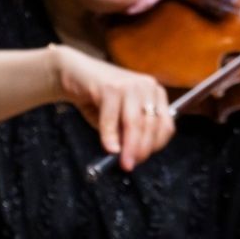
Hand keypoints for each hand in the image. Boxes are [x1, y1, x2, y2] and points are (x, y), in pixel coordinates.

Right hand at [49, 45, 174, 170]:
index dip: (156, 145)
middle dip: (141, 149)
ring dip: (129, 146)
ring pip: (135, 122)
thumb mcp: (118, 120)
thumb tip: (133, 156)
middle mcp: (147, 87)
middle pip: (151, 125)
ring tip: (122, 161)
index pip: (165, 124)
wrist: (73, 74)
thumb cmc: (98, 99)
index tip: (143, 159)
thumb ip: (128, 134)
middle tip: (130, 165)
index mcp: (155, 94)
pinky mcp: (111, 87)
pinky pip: (111, 117)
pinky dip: (109, 135)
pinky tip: (108, 147)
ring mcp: (130, 84)